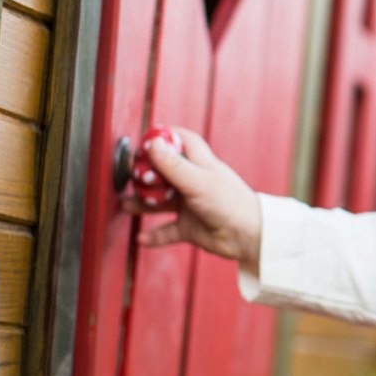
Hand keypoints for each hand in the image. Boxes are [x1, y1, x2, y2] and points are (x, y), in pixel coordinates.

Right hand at [124, 127, 260, 265]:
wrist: (249, 237)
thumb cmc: (231, 203)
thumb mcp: (199, 182)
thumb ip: (174, 166)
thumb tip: (153, 143)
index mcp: (200, 164)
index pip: (182, 141)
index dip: (164, 137)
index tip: (144, 139)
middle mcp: (193, 182)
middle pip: (163, 172)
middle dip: (145, 175)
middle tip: (131, 178)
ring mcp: (190, 205)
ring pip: (160, 201)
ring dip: (143, 203)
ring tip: (126, 204)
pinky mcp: (190, 228)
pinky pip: (166, 231)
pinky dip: (154, 235)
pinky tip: (142, 238)